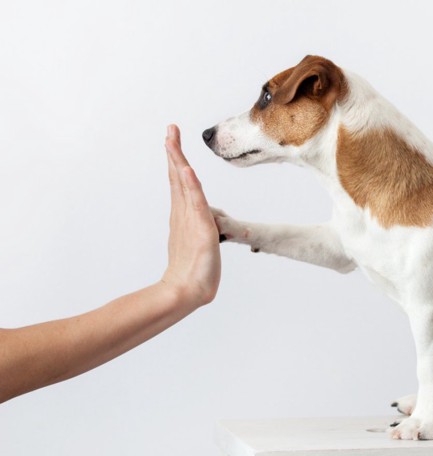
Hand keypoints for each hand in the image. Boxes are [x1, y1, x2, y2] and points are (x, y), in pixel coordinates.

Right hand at [161, 125, 220, 306]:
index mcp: (183, 213)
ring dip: (179, 161)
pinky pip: (195, 204)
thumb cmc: (193, 270)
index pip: (179, 180)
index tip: (171, 137)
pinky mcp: (200, 230)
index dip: (175, 158)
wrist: (187, 290)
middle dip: (173, 152)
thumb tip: (203, 223)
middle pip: (177, 177)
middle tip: (170, 129)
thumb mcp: (199, 242)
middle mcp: (184, 213)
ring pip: (183, 185)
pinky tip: (187, 170)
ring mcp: (190, 220)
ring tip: (172, 140)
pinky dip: (190, 186)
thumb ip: (200, 228)